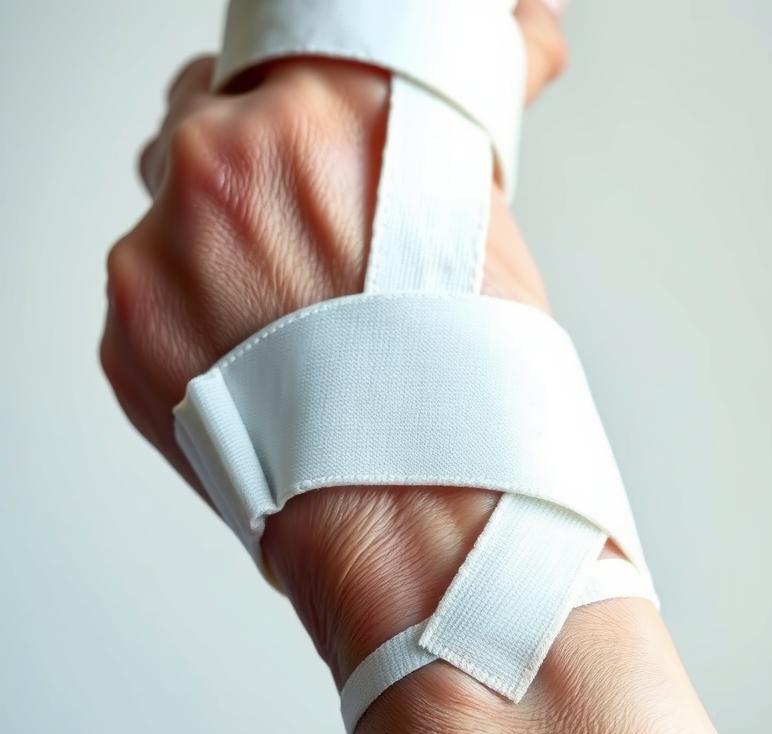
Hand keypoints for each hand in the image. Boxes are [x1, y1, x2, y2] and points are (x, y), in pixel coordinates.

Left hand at [100, 0, 567, 676]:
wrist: (423, 522)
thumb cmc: (474, 396)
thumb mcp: (485, 223)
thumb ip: (451, 120)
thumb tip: (521, 30)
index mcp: (329, 115)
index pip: (294, 35)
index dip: (307, 85)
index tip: (320, 112)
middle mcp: (227, 162)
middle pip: (214, 119)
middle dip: (259, 166)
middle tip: (315, 239)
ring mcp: (160, 248)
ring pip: (170, 206)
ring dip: (218, 243)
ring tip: (291, 319)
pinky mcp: (126, 330)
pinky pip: (148, 290)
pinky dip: (195, 317)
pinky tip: (261, 364)